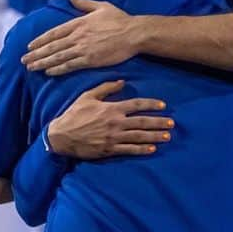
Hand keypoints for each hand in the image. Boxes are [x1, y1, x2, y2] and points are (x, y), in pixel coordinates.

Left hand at [23, 0, 142, 75]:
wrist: (134, 33)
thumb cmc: (120, 19)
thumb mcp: (101, 6)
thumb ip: (84, 3)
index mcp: (78, 23)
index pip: (54, 33)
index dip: (40, 40)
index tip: (30, 46)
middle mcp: (77, 36)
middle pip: (52, 46)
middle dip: (36, 54)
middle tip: (23, 60)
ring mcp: (83, 49)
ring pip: (58, 57)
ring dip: (42, 63)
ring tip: (31, 67)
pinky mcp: (90, 60)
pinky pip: (70, 65)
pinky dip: (57, 69)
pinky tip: (48, 72)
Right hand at [47, 80, 172, 158]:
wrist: (61, 136)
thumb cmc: (74, 114)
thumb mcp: (87, 96)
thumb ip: (105, 88)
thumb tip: (122, 81)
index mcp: (111, 109)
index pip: (136, 105)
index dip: (151, 104)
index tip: (163, 105)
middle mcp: (115, 123)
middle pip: (142, 122)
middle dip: (158, 122)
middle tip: (171, 123)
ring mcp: (113, 137)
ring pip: (139, 137)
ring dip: (154, 136)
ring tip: (167, 136)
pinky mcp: (109, 149)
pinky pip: (129, 150)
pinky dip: (141, 150)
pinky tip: (152, 150)